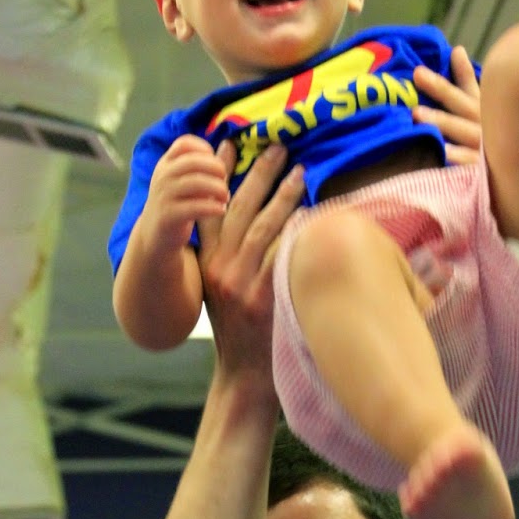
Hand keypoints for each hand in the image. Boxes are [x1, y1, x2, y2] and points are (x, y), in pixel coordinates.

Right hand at [144, 134, 231, 253]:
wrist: (155, 236)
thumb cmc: (177, 204)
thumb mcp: (184, 181)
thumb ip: (202, 166)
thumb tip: (229, 147)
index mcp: (166, 164)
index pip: (184, 144)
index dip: (204, 149)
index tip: (215, 162)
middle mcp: (163, 176)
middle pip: (193, 161)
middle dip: (215, 168)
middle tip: (225, 180)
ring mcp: (164, 195)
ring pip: (195, 182)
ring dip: (217, 188)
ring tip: (226, 197)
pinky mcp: (169, 216)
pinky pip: (195, 207)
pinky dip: (212, 207)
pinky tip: (221, 210)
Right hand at [196, 142, 304, 373]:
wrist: (244, 375)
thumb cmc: (240, 330)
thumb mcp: (221, 291)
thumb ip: (229, 257)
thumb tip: (250, 219)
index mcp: (207, 264)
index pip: (209, 209)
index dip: (216, 176)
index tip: (225, 144)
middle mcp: (220, 270)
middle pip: (238, 209)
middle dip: (257, 174)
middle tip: (277, 147)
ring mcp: (242, 283)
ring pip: (263, 226)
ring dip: (283, 194)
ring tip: (300, 171)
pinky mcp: (264, 298)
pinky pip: (282, 254)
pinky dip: (296, 230)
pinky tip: (311, 211)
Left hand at [411, 44, 481, 164]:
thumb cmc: (499, 145)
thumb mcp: (489, 113)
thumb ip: (470, 84)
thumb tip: (457, 51)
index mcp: (486, 111)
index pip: (472, 87)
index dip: (462, 69)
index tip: (453, 51)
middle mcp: (486, 125)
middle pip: (460, 104)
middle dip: (439, 88)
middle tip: (418, 74)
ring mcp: (486, 148)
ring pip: (460, 131)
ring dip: (440, 121)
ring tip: (416, 113)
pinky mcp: (484, 172)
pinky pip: (467, 164)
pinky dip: (454, 157)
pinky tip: (440, 151)